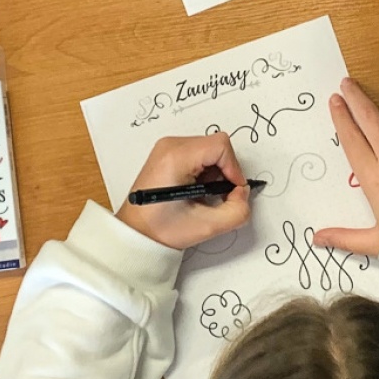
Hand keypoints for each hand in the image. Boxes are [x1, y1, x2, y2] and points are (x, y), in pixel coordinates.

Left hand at [116, 134, 252, 250]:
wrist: (136, 232)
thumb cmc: (160, 228)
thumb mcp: (206, 226)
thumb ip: (236, 211)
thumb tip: (242, 192)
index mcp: (176, 157)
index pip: (221, 146)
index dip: (233, 169)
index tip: (230, 190)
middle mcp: (170, 146)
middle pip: (216, 146)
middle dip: (224, 172)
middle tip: (214, 197)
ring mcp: (168, 148)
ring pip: (210, 150)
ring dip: (214, 173)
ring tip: (201, 195)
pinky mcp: (168, 153)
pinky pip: (199, 154)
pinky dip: (205, 171)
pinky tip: (194, 190)